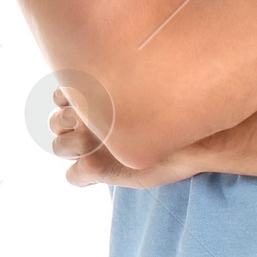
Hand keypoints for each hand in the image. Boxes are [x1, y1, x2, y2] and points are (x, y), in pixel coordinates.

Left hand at [50, 88, 211, 186]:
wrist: (201, 137)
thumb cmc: (180, 112)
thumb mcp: (149, 85)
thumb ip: (125, 84)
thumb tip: (121, 78)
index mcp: (96, 86)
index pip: (62, 94)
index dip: (75, 106)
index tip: (92, 114)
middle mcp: (86, 110)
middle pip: (56, 121)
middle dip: (69, 129)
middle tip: (92, 137)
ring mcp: (88, 139)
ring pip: (59, 147)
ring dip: (72, 151)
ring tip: (94, 155)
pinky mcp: (94, 166)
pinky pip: (72, 177)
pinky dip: (82, 178)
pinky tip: (101, 176)